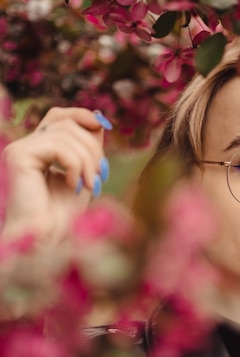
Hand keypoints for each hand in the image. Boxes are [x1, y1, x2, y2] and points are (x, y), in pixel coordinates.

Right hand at [1, 107, 111, 244]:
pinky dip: (74, 164)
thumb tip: (99, 120)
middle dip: (92, 146)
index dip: (83, 116)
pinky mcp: (19, 156)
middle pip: (66, 122)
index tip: (104, 127)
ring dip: (87, 160)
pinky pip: (57, 146)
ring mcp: (19, 150)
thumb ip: (87, 148)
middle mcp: (25, 146)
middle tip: (99, 175)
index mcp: (38, 149)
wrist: (45, 240)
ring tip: (90, 185)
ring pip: (65, 133)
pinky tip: (73, 185)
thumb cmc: (62, 216)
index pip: (59, 116)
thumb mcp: (83, 175)